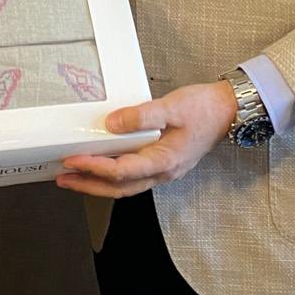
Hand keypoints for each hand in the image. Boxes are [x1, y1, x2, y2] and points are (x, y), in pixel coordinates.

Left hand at [55, 81, 236, 198]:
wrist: (230, 111)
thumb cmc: (205, 108)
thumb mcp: (171, 106)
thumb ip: (140, 116)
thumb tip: (112, 124)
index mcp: (164, 160)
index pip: (121, 171)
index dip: (94, 167)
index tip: (73, 160)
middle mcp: (164, 172)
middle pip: (120, 188)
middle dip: (89, 185)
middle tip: (64, 179)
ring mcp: (165, 171)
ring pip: (126, 186)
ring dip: (99, 183)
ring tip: (76, 176)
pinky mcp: (165, 163)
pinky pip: (135, 177)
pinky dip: (114, 176)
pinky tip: (104, 166)